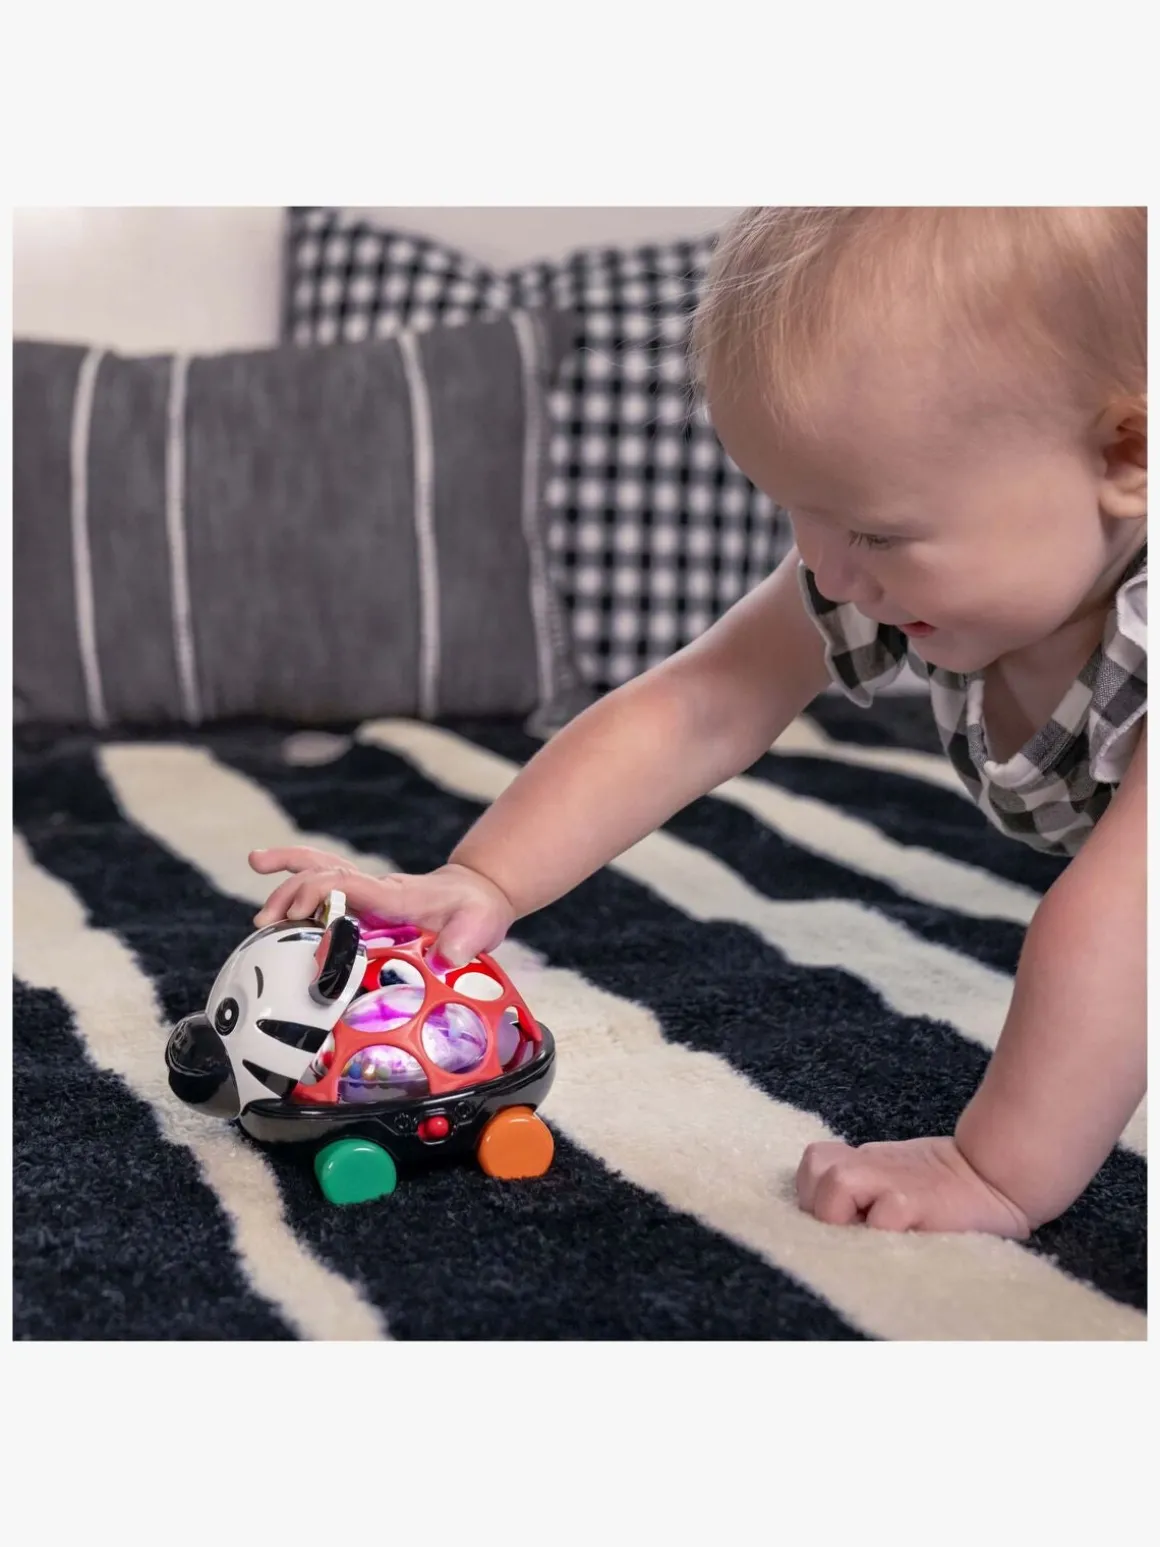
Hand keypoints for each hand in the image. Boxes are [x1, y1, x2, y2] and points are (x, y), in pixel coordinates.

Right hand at [248, 847, 515, 965]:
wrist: (476, 894)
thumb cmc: (475, 911)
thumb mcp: (478, 925)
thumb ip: (464, 941)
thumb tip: (447, 958)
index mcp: (395, 896)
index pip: (351, 886)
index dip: (321, 894)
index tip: (298, 915)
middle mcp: (373, 890)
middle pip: (323, 877)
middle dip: (291, 895)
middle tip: (267, 924)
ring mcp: (365, 893)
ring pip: (317, 872)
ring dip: (283, 881)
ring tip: (258, 910)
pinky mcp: (361, 901)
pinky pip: (321, 881)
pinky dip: (291, 872)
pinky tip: (262, 866)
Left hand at [795, 1136, 1031, 1236]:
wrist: (997, 1176)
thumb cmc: (946, 1188)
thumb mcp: (897, 1177)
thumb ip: (865, 1187)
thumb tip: (831, 1217)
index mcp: (865, 1162)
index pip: (814, 1162)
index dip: (814, 1191)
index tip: (839, 1218)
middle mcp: (872, 1166)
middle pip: (814, 1167)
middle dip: (821, 1205)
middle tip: (851, 1227)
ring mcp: (894, 1182)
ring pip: (837, 1185)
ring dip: (843, 1215)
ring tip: (869, 1232)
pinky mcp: (919, 1202)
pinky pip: (883, 1213)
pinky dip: (882, 1230)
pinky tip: (898, 1239)